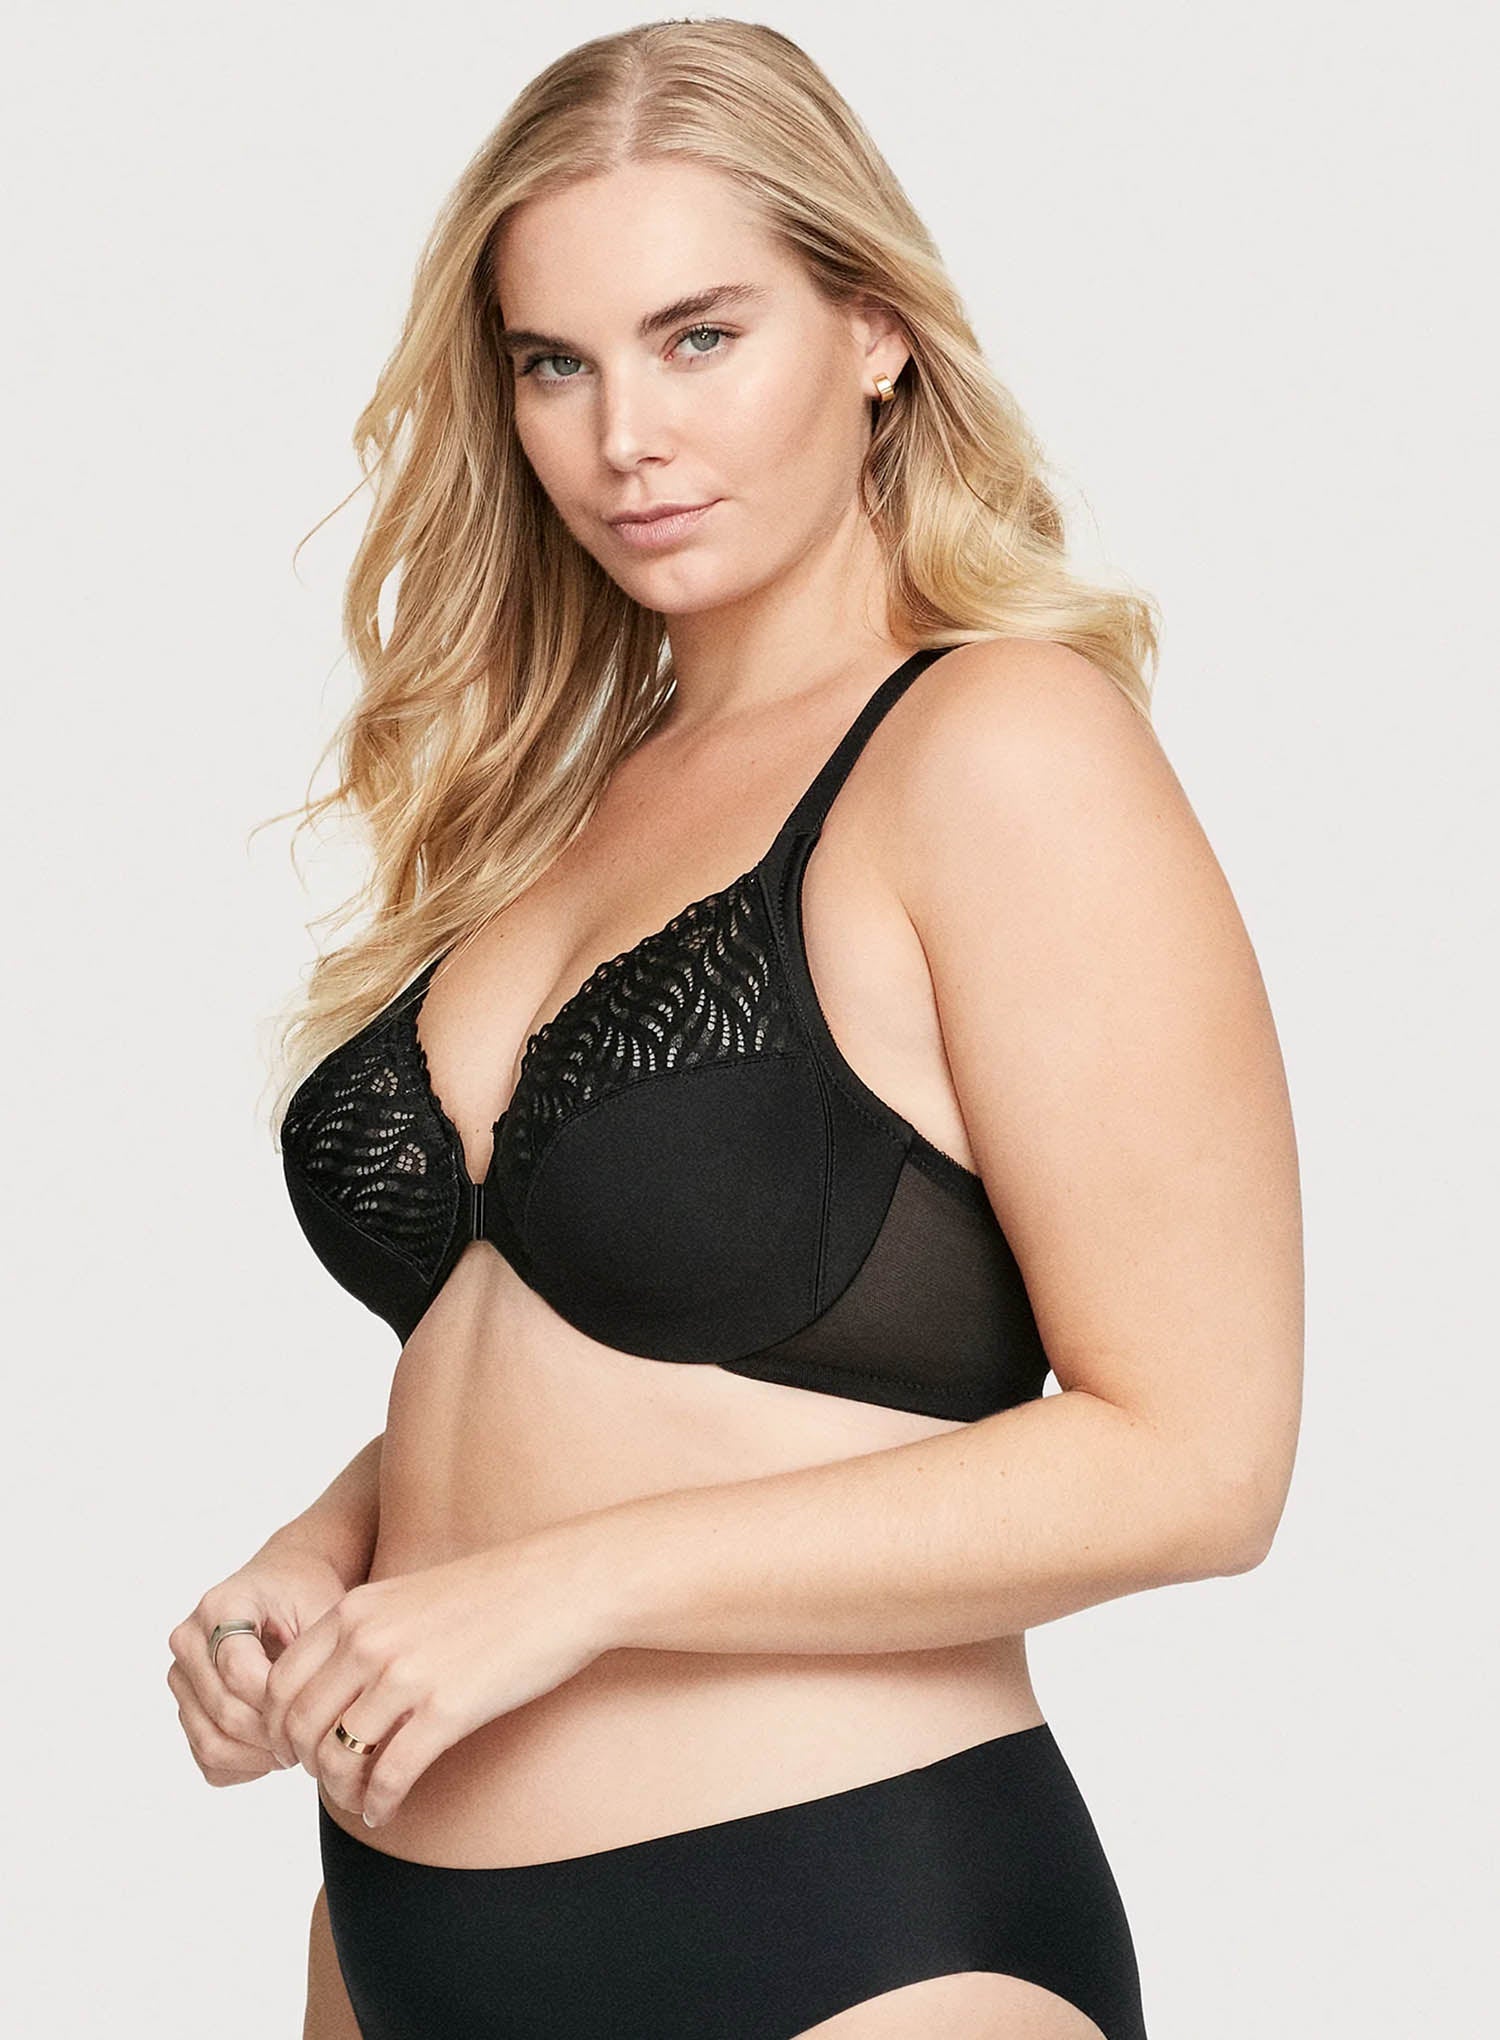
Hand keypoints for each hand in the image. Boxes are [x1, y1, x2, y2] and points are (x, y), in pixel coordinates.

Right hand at [166, 1541, 350, 1786]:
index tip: (318, 1709)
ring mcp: (181, 1676)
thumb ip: (317, 1655)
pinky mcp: (186, 1706)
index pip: (239, 1672)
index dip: (280, 1702)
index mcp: (219, 1607)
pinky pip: (207, 1758)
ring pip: (211, 1742)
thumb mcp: (322, 1607)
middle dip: (274, 1734)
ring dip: (259, 1757)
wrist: (281, 1585)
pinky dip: (244, 1766)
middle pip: (225, 1711)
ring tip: (298, 1746)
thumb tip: (309, 1717)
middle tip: (314, 1738)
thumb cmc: (304, 1594)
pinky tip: (277, 1750)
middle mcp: (188, 1641)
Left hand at [262, 1530, 612, 1828]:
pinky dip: (378, 1803)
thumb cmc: (496, 1591)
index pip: (279, 1681)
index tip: (296, 1747)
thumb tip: (337, 1686)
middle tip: (325, 1778)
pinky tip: (385, 1811)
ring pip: (337, 1756)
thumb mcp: (411, 1595)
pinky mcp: (446, 1710)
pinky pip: (389, 1774)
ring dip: (340, 1791)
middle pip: (299, 1724)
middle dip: (305, 1762)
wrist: (564, 1584)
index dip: (278, 1725)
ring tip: (357, 1800)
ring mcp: (405, 1676)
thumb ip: (368, 1632)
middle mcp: (368, 1640)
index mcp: (355, 1610)